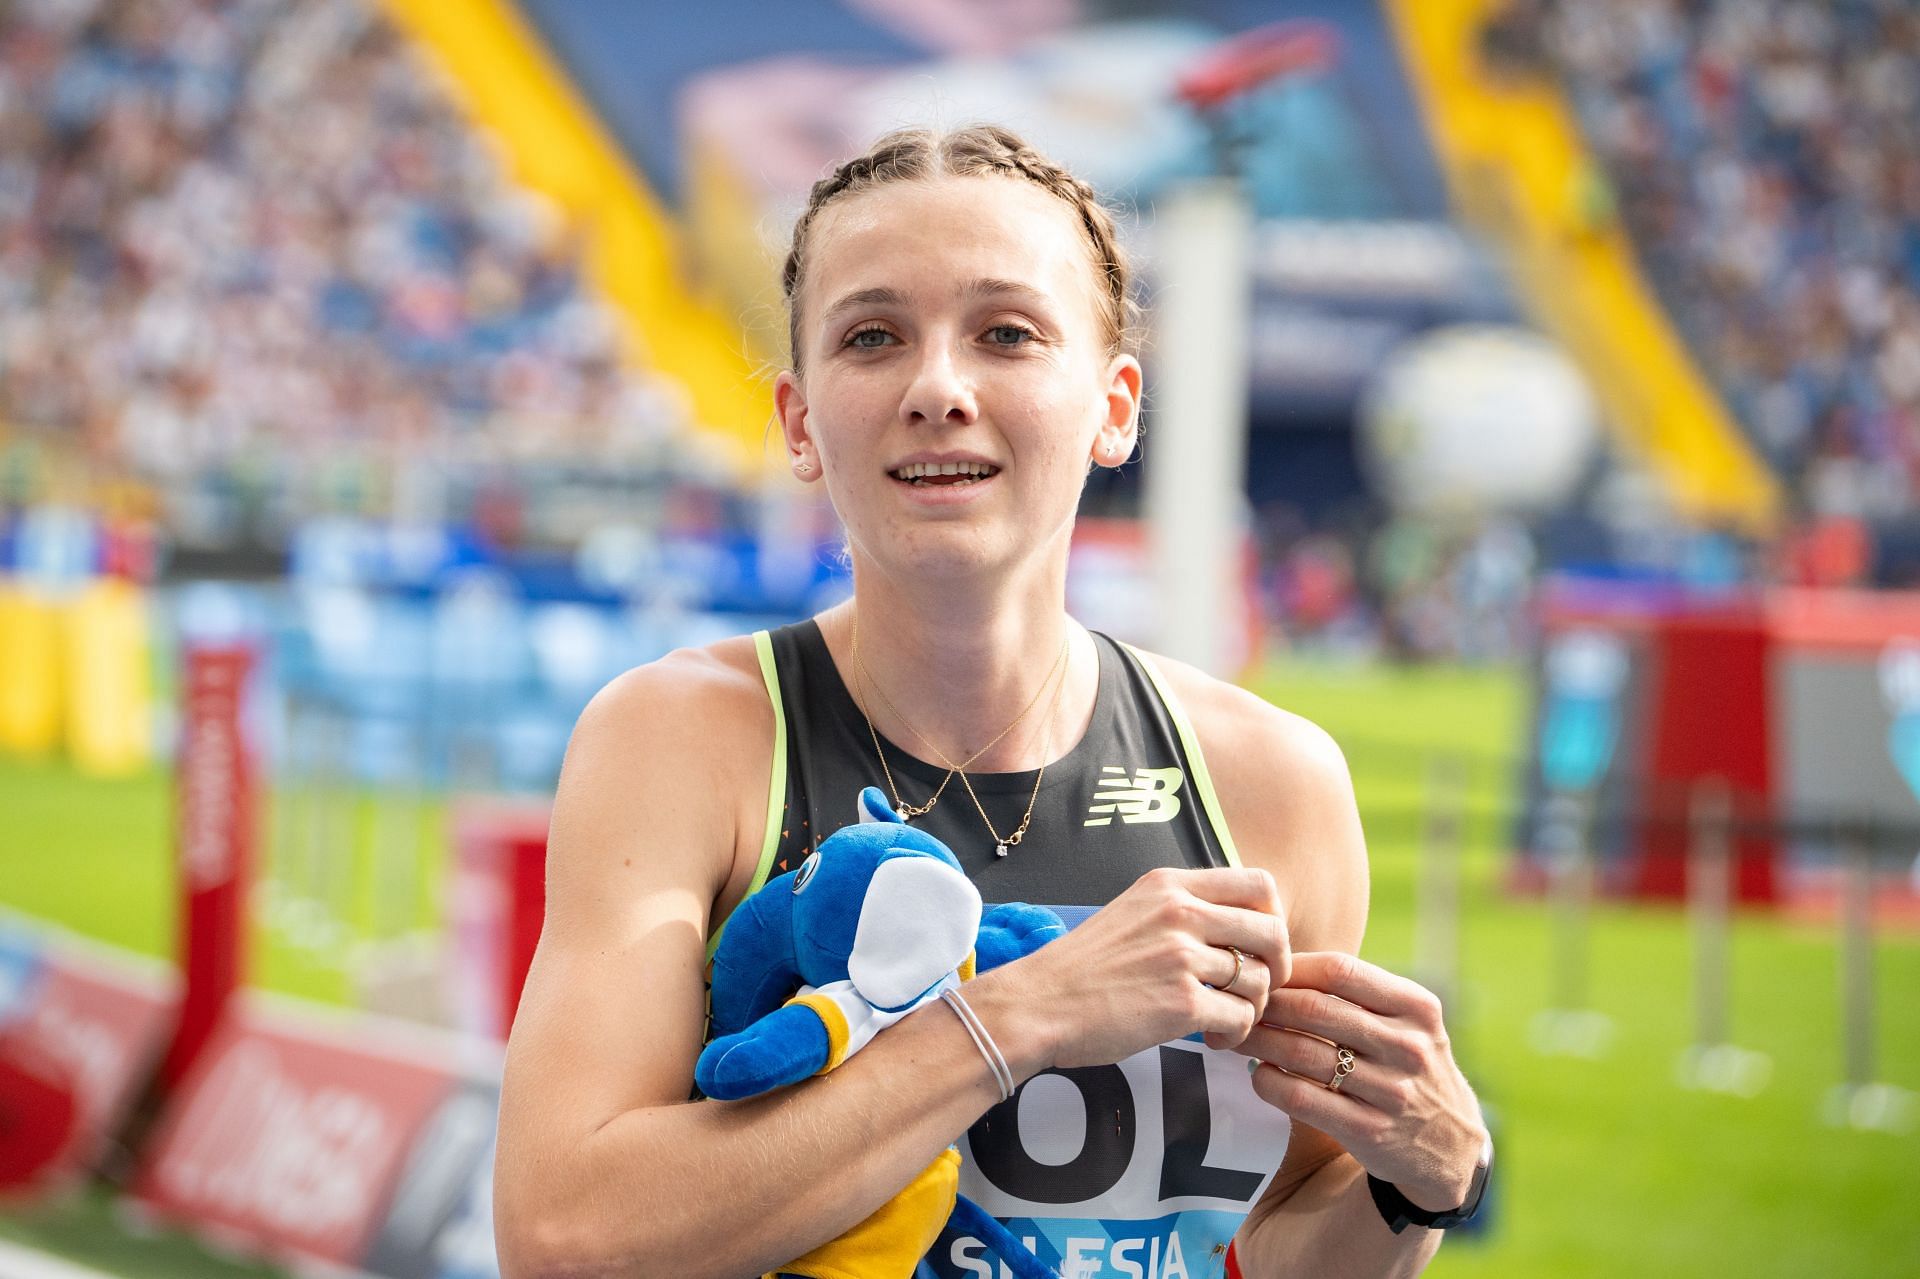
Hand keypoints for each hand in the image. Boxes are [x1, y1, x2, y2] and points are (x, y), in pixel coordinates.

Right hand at [983, 866, 1290, 1074]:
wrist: (1038, 1004)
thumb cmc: (1081, 967)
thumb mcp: (1132, 912)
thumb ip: (1179, 909)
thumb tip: (1233, 925)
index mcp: (1170, 885)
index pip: (1259, 884)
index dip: (1273, 918)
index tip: (1258, 946)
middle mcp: (1180, 913)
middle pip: (1272, 932)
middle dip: (1276, 968)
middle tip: (1254, 991)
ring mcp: (1181, 957)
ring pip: (1260, 981)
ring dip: (1252, 1008)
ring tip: (1224, 1021)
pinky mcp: (1181, 1003)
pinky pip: (1241, 1018)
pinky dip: (1235, 1035)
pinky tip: (1211, 1038)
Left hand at [1243, 952, 1486, 1211]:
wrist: (1451, 1144)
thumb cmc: (1408, 1065)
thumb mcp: (1407, 1021)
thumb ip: (1359, 993)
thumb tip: (1279, 963)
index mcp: (1415, 1006)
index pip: (1339, 970)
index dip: (1291, 968)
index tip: (1263, 973)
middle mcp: (1407, 1046)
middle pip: (1315, 1010)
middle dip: (1265, 1004)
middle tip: (1236, 1004)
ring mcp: (1390, 1091)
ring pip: (1301, 1053)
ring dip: (1257, 1042)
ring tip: (1235, 1036)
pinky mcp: (1369, 1131)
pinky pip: (1301, 1099)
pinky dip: (1268, 1083)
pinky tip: (1259, 1075)